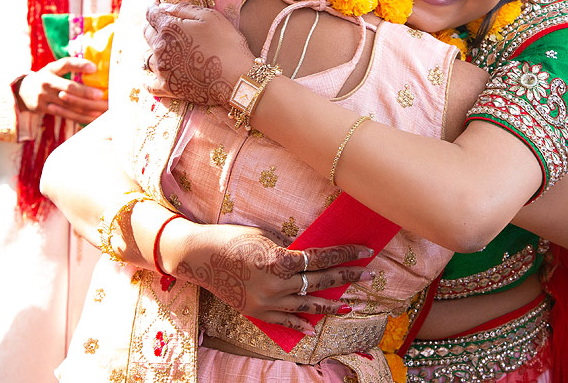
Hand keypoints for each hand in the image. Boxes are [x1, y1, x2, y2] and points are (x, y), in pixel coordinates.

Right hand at [16, 58, 107, 122]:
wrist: (21, 91)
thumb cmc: (46, 78)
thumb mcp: (54, 69)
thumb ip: (71, 66)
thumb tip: (96, 67)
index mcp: (52, 69)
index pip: (66, 64)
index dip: (80, 65)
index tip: (94, 68)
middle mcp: (47, 82)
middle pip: (68, 88)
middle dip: (85, 92)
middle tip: (100, 95)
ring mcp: (44, 97)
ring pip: (67, 104)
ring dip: (85, 108)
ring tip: (100, 110)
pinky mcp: (43, 109)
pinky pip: (64, 114)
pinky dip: (79, 117)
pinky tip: (91, 118)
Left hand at [142, 3, 250, 106]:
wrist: (237, 77)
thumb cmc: (227, 42)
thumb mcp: (210, 16)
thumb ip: (183, 9)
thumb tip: (163, 7)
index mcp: (169, 28)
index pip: (151, 13)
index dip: (151, 4)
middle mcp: (160, 48)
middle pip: (147, 33)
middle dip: (151, 24)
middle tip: (158, 21)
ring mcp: (162, 69)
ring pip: (145, 57)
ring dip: (151, 50)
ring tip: (159, 48)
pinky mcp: (168, 88)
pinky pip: (148, 83)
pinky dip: (148, 78)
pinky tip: (153, 74)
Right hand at [175, 224, 371, 329]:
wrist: (198, 257)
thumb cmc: (231, 238)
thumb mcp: (264, 237)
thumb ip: (288, 250)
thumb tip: (311, 257)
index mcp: (279, 260)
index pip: (321, 257)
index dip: (345, 254)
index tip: (365, 251)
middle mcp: (276, 284)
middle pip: (319, 281)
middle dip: (346, 277)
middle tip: (368, 275)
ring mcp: (266, 301)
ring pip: (306, 306)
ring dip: (329, 305)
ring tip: (348, 306)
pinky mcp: (256, 311)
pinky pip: (283, 321)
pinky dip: (299, 326)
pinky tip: (313, 329)